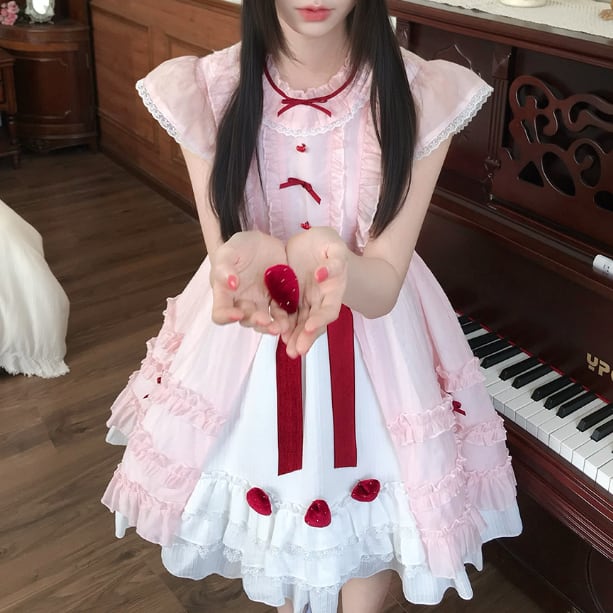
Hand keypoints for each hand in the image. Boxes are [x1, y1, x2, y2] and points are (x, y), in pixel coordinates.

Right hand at [209, 231, 290, 334]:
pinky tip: (291, 320)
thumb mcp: (228, 252)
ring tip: (280, 326)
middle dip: (255, 321)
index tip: (237, 314)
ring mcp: (260, 303)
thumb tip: (230, 284)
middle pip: (246, 320)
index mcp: (226, 294)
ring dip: (271, 326)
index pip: (220, 313)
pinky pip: (281, 313)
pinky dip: (286, 318)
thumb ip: (224, 267)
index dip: (227, 317)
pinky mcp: (277, 299)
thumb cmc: (240, 246)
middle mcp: (242, 302)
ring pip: (264, 321)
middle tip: (265, 320)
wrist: (262, 240)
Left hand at [284, 227, 348, 355]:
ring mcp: (304, 301)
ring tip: (287, 349)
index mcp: (333, 290)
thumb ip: (334, 262)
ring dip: (294, 337)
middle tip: (296, 351)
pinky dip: (281, 324)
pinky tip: (274, 332)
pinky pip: (285, 313)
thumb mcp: (334, 247)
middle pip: (314, 323)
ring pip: (299, 323)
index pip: (329, 310)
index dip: (320, 320)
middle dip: (305, 337)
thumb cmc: (327, 243)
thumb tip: (323, 275)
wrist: (312, 242)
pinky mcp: (290, 298)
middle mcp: (320, 300)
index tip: (309, 328)